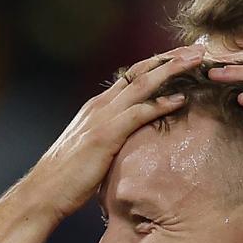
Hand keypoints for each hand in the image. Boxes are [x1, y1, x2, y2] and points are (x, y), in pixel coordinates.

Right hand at [29, 45, 204, 219]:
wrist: (43, 192)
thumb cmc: (68, 177)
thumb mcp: (93, 148)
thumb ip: (111, 137)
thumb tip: (132, 142)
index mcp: (98, 106)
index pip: (133, 76)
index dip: (159, 64)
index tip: (183, 57)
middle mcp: (100, 105)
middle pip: (141, 72)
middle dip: (171, 58)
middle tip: (199, 50)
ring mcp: (101, 118)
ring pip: (142, 85)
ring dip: (172, 70)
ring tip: (196, 62)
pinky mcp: (105, 136)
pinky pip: (138, 114)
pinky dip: (160, 104)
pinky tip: (181, 99)